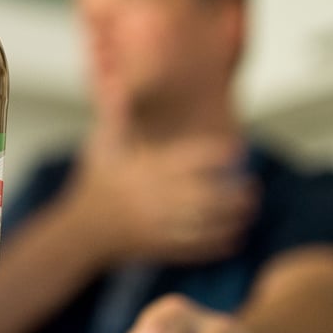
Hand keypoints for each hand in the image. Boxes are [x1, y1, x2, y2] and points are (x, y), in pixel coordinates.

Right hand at [67, 132, 257, 266]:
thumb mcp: (100, 146)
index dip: (219, 153)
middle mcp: (155, 199)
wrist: (81, 230)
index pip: (192, 159)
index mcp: (145, 171)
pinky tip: (234, 235)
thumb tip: (116, 84)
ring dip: (234, 219)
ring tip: (248, 210)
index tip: (237, 149)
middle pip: (208, 196)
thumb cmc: (95, 184)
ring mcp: (159, 226)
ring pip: (208, 224)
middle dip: (236, 194)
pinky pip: (199, 248)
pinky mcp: (162, 248)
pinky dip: (221, 243)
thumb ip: (115, 116)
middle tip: (252, 187)